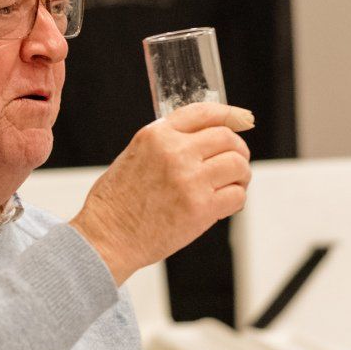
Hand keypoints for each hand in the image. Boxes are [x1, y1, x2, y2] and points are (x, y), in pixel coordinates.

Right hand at [69, 103, 254, 284]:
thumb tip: (202, 140)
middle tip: (236, 165)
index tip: (244, 120)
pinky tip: (225, 205)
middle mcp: (175, 152)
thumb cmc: (116, 202)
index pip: (205, 112)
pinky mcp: (201, 208)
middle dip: (238, 151)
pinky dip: (236, 199)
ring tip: (232, 186)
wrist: (107, 237)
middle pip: (227, 138)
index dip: (231, 115)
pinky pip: (237, 195)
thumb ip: (166, 143)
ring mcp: (189, 179)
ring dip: (241, 176)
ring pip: (238, 165)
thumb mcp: (135, 155)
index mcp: (157, 135)